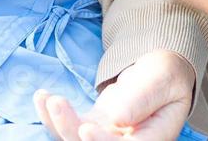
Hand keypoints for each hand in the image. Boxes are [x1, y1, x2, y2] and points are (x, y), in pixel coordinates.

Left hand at [35, 49, 195, 139]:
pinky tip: (41, 96)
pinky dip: (52, 114)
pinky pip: (69, 126)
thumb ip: (143, 98)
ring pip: (75, 139)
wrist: (159, 72)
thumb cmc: (166, 74)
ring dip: (57, 123)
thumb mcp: (162, 78)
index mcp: (152, 138)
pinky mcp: (91, 126)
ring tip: (46, 98)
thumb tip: (118, 119)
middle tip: (57, 102)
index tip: (85, 127)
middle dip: (70, 130)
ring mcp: (105, 137)